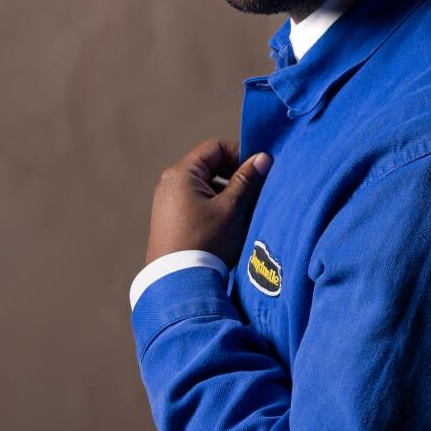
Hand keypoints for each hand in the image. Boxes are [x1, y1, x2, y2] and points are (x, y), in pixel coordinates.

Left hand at [145, 137, 271, 266]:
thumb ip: (247, 180)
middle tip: (254, 191)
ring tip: (243, 211)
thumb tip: (262, 158)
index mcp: (182, 173)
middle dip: (234, 175)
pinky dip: (214, 205)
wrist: (177, 281)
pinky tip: (227, 224)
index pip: (215, 148)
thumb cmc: (206, 241)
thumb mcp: (232, 208)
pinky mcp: (169, 219)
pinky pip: (195, 201)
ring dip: (226, 192)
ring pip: (204, 185)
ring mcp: (167, 202)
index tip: (258, 171)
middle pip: (209, 166)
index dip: (240, 154)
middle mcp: (170, 183)